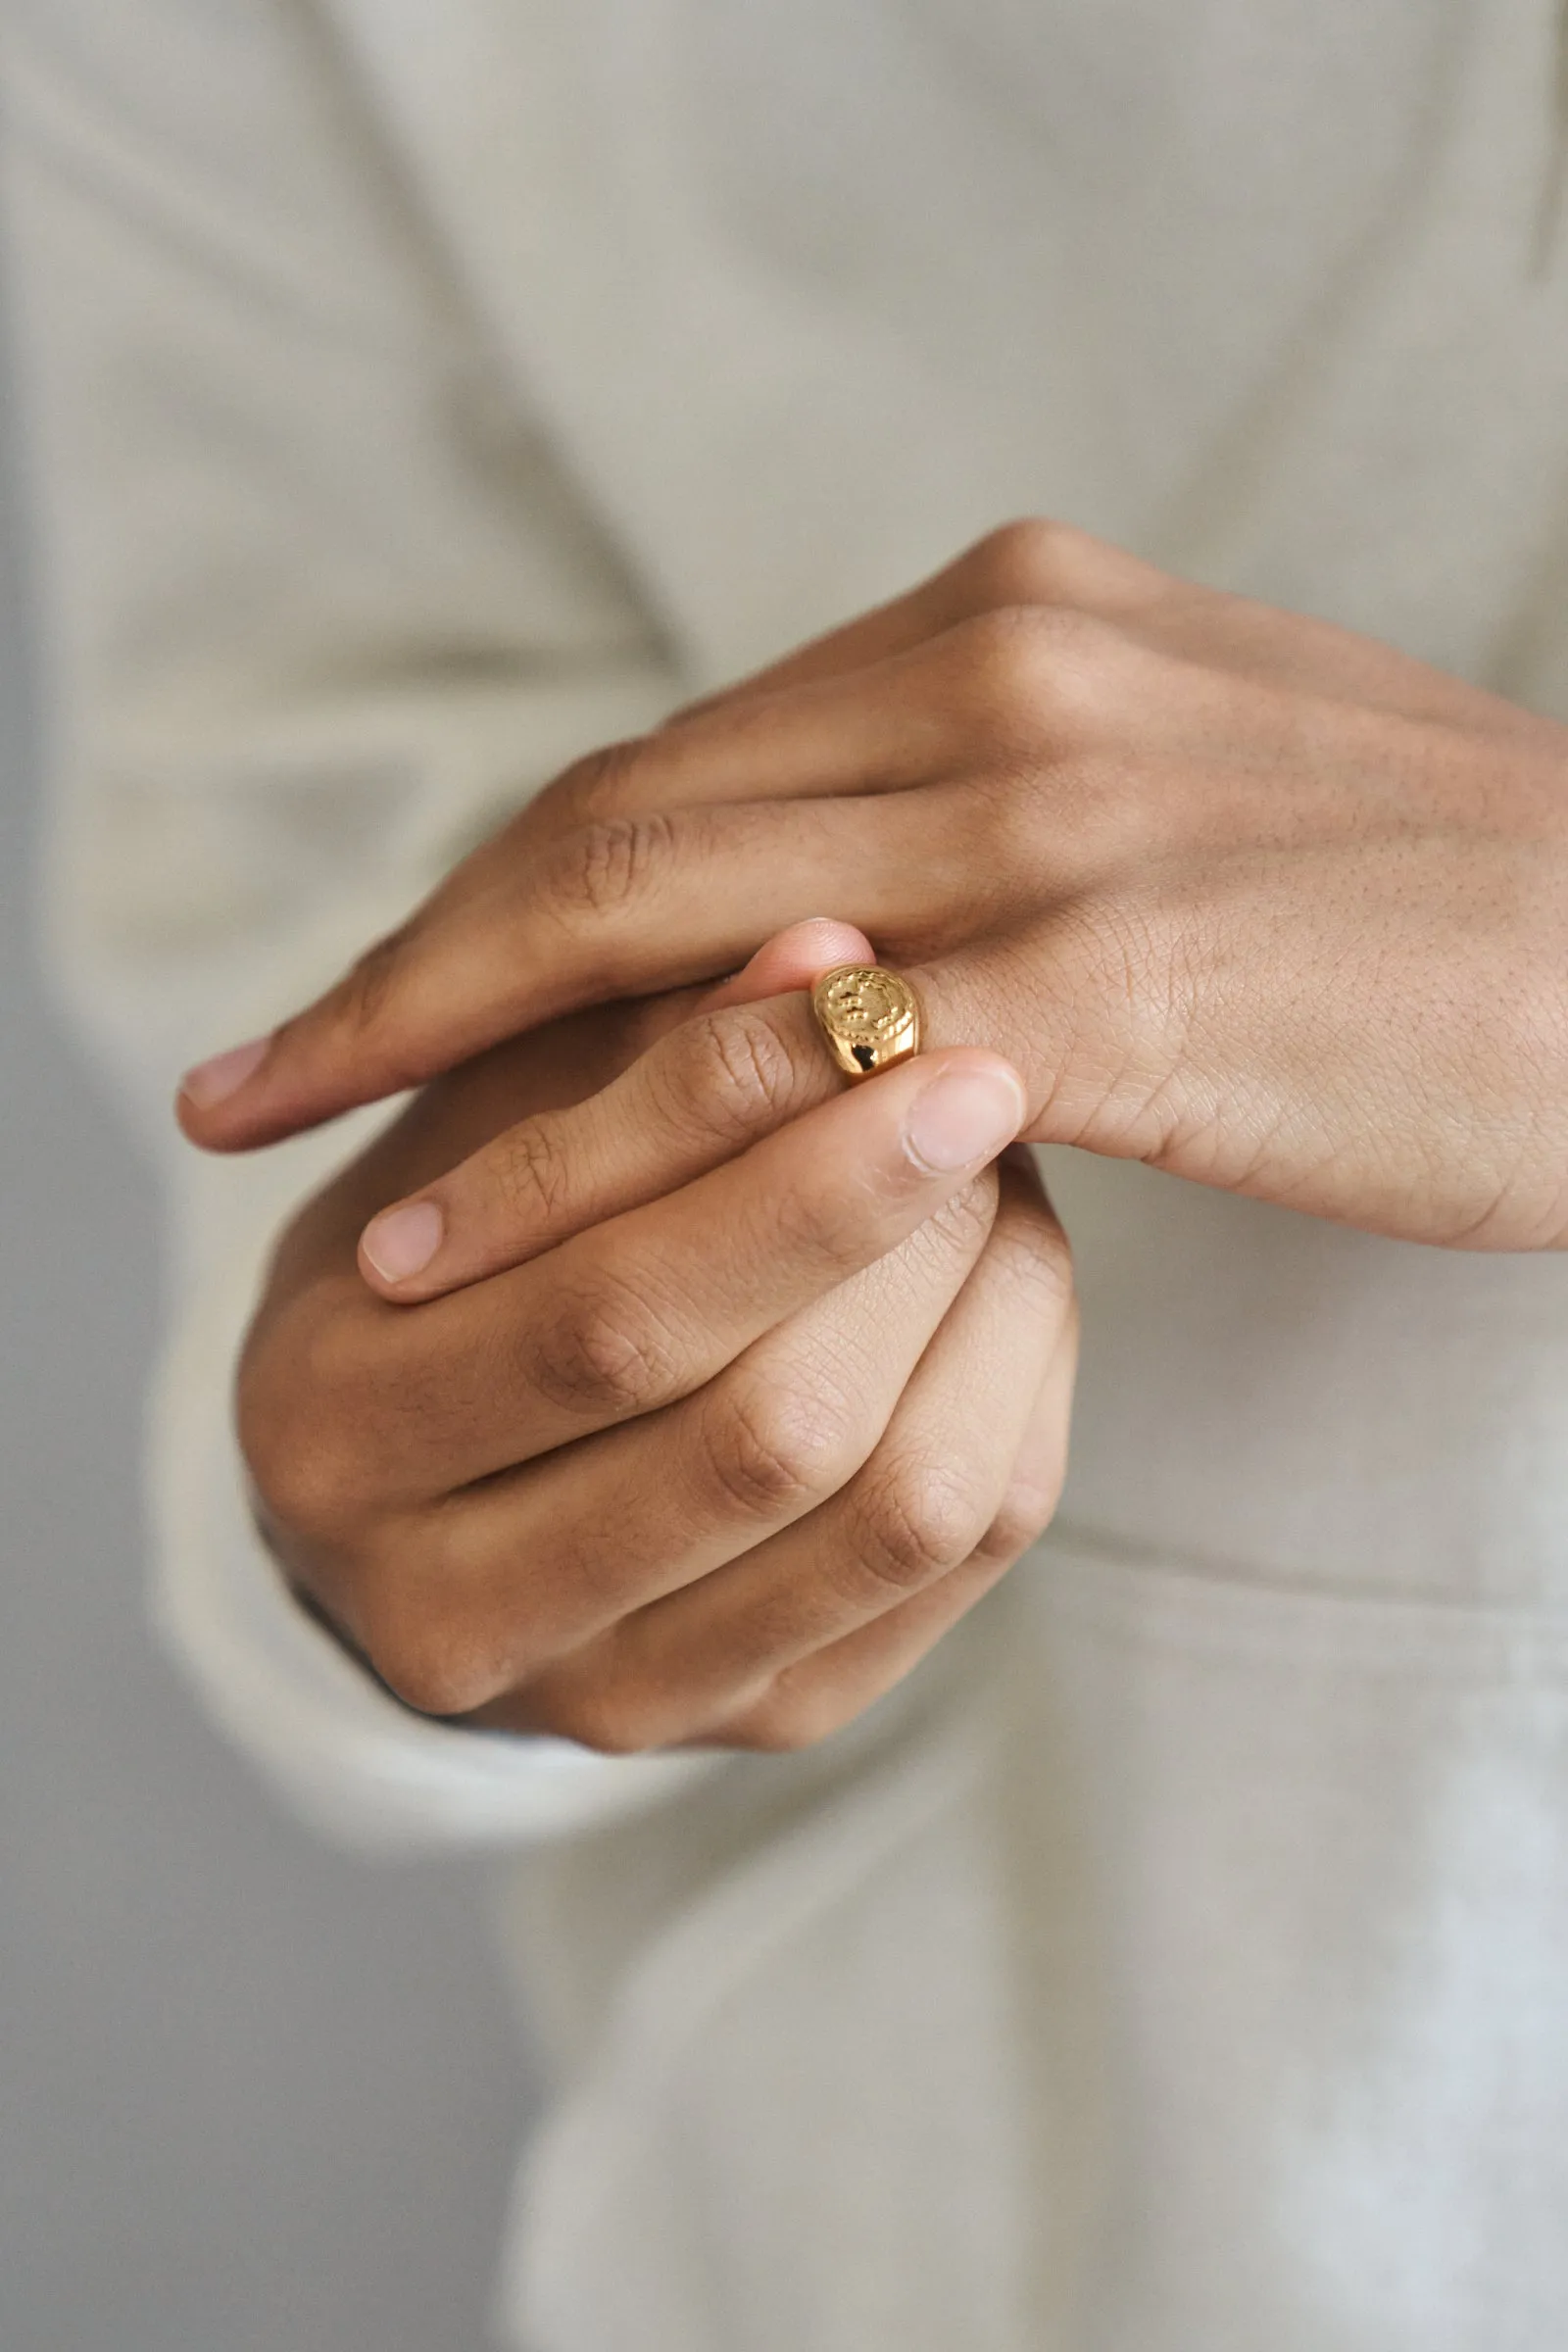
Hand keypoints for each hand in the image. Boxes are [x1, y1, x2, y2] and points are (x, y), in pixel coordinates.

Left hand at [183, 521, 1567, 1251]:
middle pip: (621, 829)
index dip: (507, 879)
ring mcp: (1045, 828)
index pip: (683, 759)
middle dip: (418, 960)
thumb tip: (841, 888)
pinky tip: (499, 1248)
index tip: (389, 978)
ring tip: (315, 1166)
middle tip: (259, 1076)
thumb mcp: (1189, 782)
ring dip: (463, 1066)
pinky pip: (788, 1093)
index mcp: (1011, 613)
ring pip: (665, 954)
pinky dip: (613, 1164)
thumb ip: (999, 802)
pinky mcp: (1101, 989)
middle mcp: (998, 681)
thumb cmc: (1437, 907)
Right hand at [236, 927, 1074, 1750]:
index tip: (909, 1017)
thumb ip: (634, 1048)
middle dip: (898, 1235)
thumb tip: (833, 950)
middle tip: (982, 1080)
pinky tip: (1001, 1270)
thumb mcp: (481, 1125)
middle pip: (763, 1436)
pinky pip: (959, 1558)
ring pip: (891, 1510)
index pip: (606, 1317)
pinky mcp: (763, 1719)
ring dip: (977, 1310)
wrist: (415, 1471)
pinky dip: (1015, 1389)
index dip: (778, 1170)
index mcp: (335, 1438)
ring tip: (990, 1167)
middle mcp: (455, 1613)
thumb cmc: (437, 1248)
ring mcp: (622, 1695)